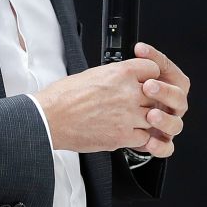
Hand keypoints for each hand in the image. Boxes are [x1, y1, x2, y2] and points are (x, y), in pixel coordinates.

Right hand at [34, 43, 189, 155]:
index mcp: (121, 72)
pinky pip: (144, 137)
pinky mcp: (122, 136)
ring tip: (132, 120)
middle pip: (156, 95)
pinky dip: (138, 137)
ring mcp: (128, 115)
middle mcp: (128, 92)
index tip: (147, 82)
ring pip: (153, 117)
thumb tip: (125, 78)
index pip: (154, 70)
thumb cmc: (64, 97)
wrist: (49, 118)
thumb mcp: (93, 74)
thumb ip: (116, 76)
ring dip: (145, 120)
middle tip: (141, 104)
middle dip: (149, 100)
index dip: (151, 77)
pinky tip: (127, 133)